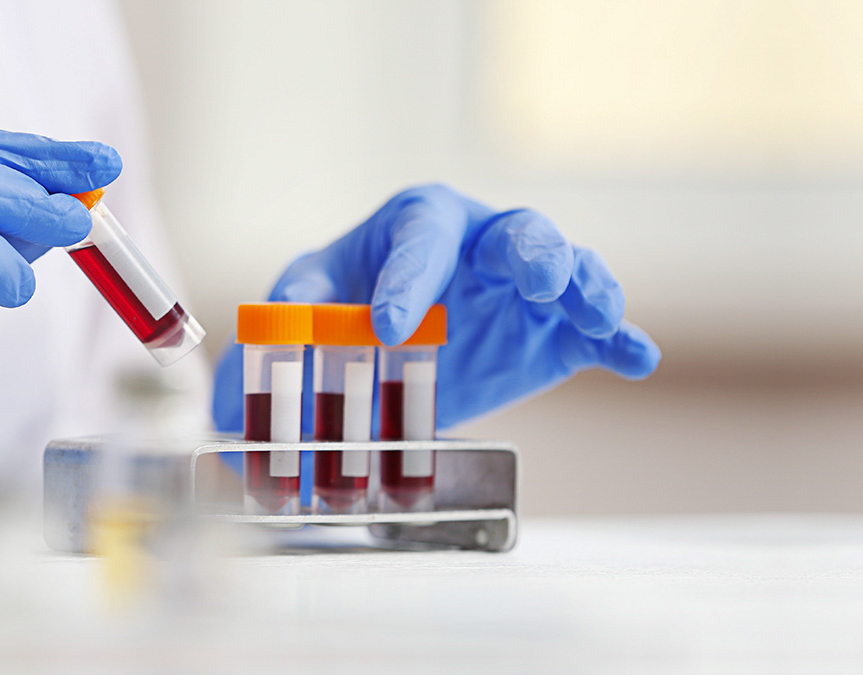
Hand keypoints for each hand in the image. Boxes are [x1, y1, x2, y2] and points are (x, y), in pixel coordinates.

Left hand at [212, 184, 659, 432]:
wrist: (396, 330)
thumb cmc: (349, 297)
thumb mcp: (307, 305)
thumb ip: (274, 339)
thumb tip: (225, 404)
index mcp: (415, 227)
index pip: (416, 241)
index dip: (404, 281)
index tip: (389, 328)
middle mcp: (479, 244)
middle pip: (515, 233)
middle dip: (527, 254)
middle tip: (527, 284)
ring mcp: (523, 287)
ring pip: (567, 270)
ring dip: (585, 288)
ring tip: (595, 313)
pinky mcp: (553, 331)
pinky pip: (593, 329)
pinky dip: (620, 339)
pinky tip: (637, 359)